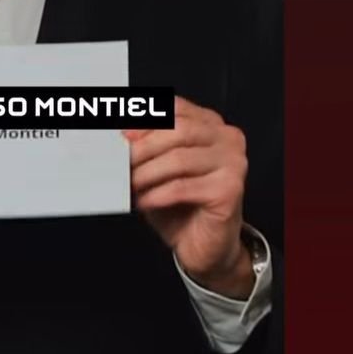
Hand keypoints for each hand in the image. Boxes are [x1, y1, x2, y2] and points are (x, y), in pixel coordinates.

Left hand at [123, 96, 252, 298]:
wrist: (205, 245)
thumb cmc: (181, 204)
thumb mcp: (158, 167)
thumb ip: (145, 146)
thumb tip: (119, 135)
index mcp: (211, 124)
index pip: (175, 108)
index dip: (145, 120)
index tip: (121, 135)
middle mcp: (227, 138)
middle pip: (177, 131)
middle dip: (142, 148)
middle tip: (119, 164)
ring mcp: (233, 163)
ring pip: (178, 159)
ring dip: (146, 174)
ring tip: (130, 186)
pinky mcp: (230, 190)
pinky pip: (182, 187)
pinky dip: (156, 195)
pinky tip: (143, 202)